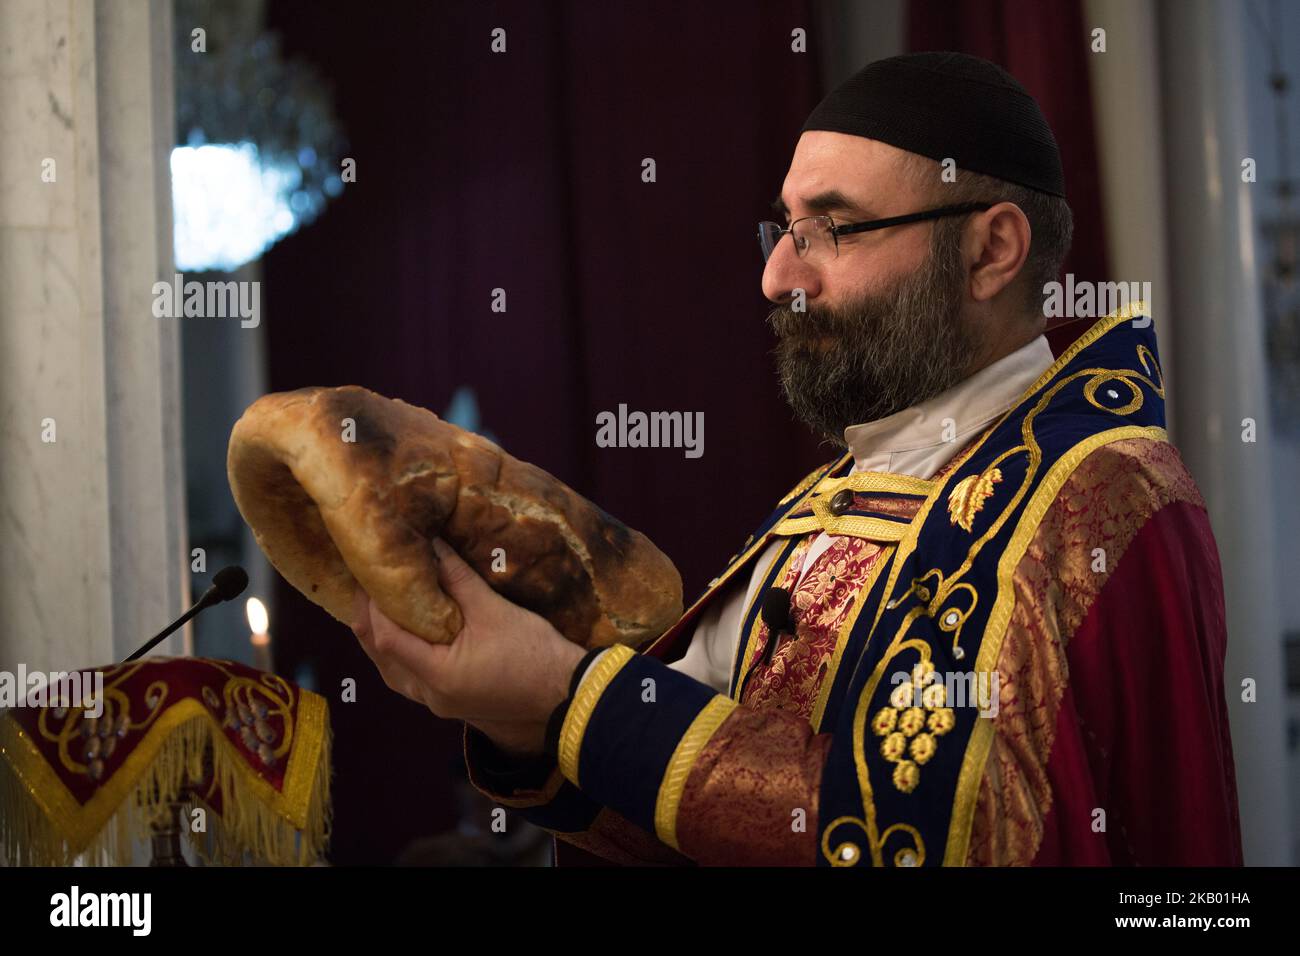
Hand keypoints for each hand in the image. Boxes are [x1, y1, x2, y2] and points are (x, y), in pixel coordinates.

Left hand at [350, 538, 585, 756]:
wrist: (566, 693)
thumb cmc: (534, 652)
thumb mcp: (493, 610)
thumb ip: (457, 579)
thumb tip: (432, 546)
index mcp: (437, 675)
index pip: (385, 636)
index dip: (374, 603)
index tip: (373, 571)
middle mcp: (429, 695)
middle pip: (380, 655)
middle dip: (370, 618)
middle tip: (369, 582)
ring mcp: (438, 703)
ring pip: (392, 669)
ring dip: (384, 636)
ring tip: (382, 601)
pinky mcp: (450, 702)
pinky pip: (410, 676)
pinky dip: (402, 650)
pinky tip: (408, 629)